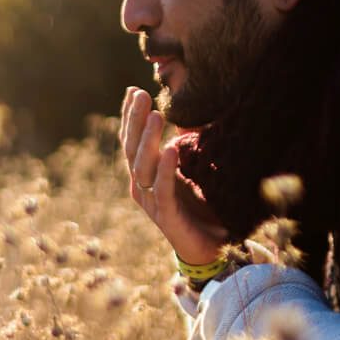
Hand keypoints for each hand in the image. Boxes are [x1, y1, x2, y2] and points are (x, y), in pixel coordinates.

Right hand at [119, 87, 228, 268]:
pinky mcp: (167, 218)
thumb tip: (191, 114)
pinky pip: (164, 190)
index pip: (131, 141)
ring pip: (143, 167)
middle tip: (141, 94)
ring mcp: (151, 204)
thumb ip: (185, 146)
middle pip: (132, 150)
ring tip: (158, 115)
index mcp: (143, 176)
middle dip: (136, 121)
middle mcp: (141, 188)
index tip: (134, 90)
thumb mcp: (191, 170)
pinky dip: (167, 170)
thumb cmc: (200, 207)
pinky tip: (171, 149)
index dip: (130, 117)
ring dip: (149, 140)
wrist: (209, 249)